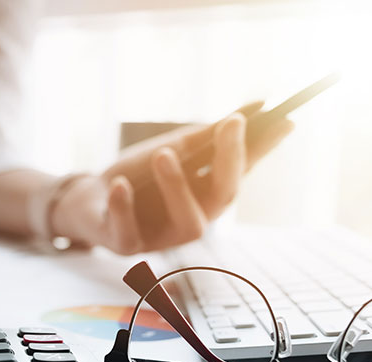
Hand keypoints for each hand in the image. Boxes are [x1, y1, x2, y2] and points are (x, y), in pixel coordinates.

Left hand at [51, 103, 293, 253]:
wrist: (86, 199)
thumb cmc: (135, 176)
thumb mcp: (170, 149)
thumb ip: (207, 135)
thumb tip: (258, 106)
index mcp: (205, 195)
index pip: (241, 170)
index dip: (263, 148)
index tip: (285, 119)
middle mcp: (193, 219)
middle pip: (223, 197)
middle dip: (230, 161)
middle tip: (232, 123)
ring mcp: (162, 237)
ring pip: (187, 223)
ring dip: (177, 188)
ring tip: (164, 153)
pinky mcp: (126, 246)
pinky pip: (128, 234)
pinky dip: (124, 208)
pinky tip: (120, 185)